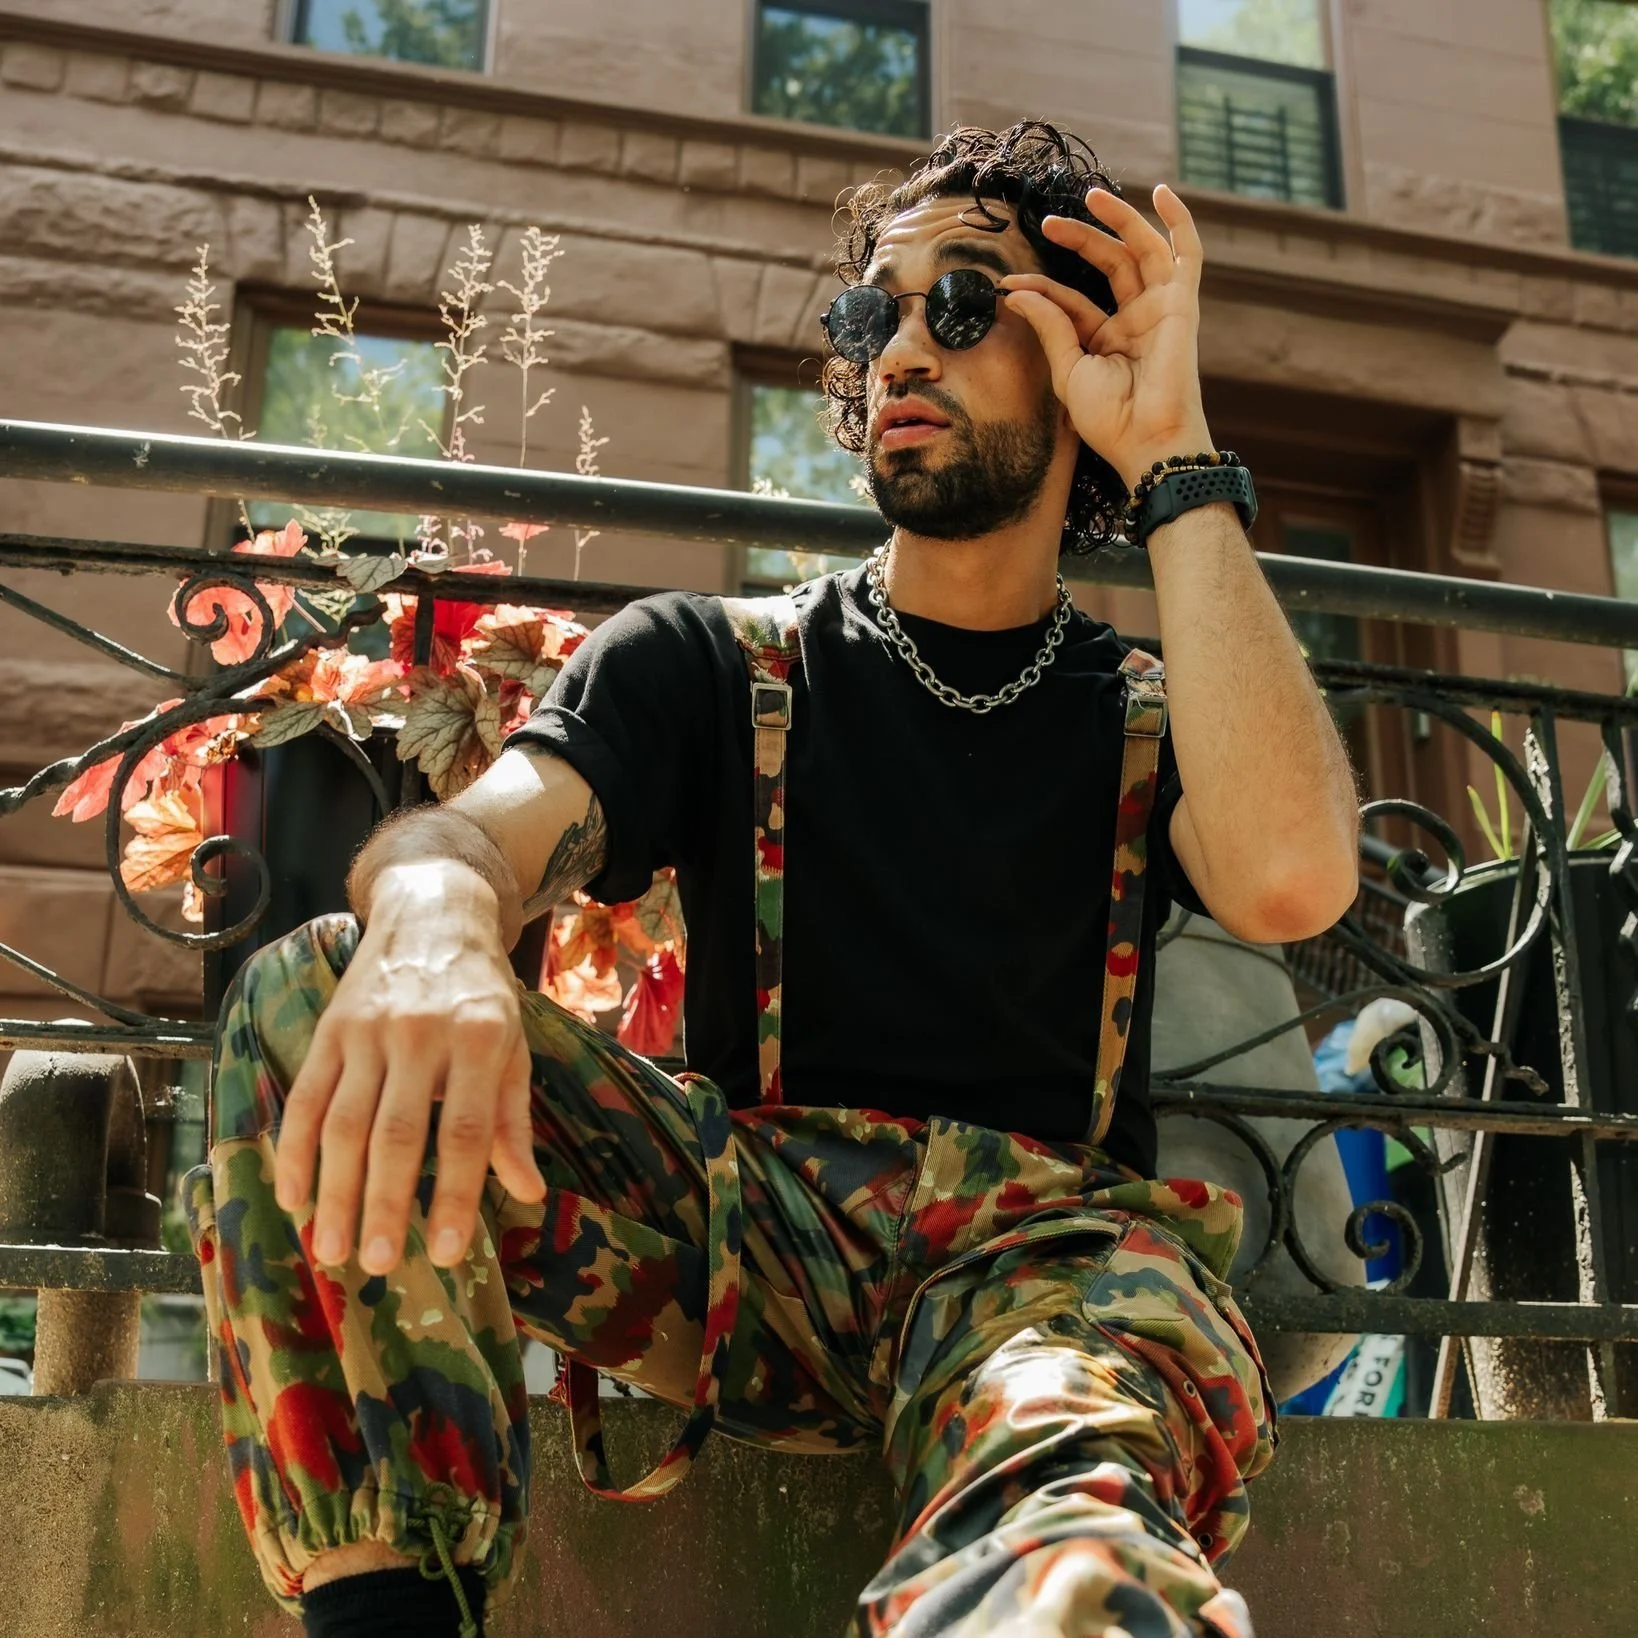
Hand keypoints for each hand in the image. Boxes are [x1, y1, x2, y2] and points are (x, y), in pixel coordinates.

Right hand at [273, 860, 546, 1274]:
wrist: (433, 916)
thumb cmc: (482, 992)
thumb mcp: (515, 1044)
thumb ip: (512, 1119)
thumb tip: (527, 1193)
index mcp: (480, 1039)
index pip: (466, 1131)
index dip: (457, 1195)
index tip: (449, 1254)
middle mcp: (420, 1035)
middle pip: (396, 1134)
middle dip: (385, 1205)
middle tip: (378, 1266)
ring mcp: (367, 1032)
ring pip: (343, 1123)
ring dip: (334, 1192)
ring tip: (331, 1250)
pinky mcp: (328, 1031)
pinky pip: (304, 1099)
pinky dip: (292, 1152)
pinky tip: (292, 1199)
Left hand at [1001, 184, 1214, 491]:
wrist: (1145, 440)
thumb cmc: (1109, 418)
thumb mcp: (1068, 369)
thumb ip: (1049, 325)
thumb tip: (1016, 292)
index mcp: (1106, 339)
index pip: (1072, 300)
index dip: (1041, 289)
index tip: (1008, 284)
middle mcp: (1135, 319)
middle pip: (1108, 264)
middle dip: (1079, 240)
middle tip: (1048, 223)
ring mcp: (1160, 308)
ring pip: (1140, 250)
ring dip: (1118, 220)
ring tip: (1091, 196)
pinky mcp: (1182, 303)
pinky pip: (1186, 254)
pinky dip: (1178, 221)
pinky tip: (1160, 193)